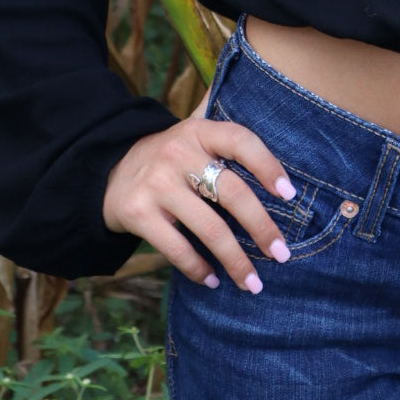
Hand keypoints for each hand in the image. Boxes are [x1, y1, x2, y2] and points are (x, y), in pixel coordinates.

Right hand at [102, 110, 296, 293]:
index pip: (240, 141)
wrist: (109, 173)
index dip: (268, 165)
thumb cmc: (168, 157)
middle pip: (231, 192)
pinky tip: (212, 280)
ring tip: (253, 283)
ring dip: (235, 260)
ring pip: (208, 228)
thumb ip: (223, 129)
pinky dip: (198, 269)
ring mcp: (157, 184)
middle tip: (282, 253)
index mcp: (198, 132)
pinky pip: (176, 248)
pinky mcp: (138, 213)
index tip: (290, 194)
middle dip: (261, 227)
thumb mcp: (191, 133)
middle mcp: (178, 154)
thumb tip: (268, 117)